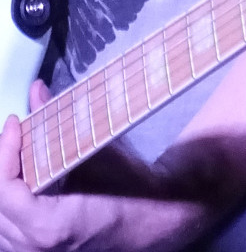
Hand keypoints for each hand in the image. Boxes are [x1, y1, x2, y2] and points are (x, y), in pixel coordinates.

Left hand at [0, 82, 206, 251]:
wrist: (148, 221)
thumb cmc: (127, 188)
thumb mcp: (95, 154)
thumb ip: (59, 125)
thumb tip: (36, 92)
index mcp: (48, 226)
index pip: (5, 190)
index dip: (5, 153)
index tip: (15, 123)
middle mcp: (34, 247)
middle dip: (3, 163)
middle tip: (15, 132)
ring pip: (0, 221)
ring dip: (4, 185)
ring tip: (15, 153)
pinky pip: (7, 232)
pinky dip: (7, 205)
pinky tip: (20, 181)